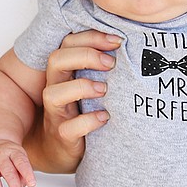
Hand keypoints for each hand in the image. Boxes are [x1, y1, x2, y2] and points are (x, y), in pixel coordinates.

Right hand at [27, 29, 119, 172]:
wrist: (61, 150)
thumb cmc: (81, 111)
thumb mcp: (89, 85)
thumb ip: (101, 66)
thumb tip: (133, 44)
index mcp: (63, 72)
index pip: (68, 43)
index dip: (91, 37)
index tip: (117, 40)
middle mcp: (56, 89)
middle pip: (56, 60)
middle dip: (85, 56)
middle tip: (111, 63)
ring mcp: (56, 114)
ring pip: (54, 93)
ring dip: (82, 86)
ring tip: (104, 89)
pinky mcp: (63, 137)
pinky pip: (69, 128)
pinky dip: (88, 121)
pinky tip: (105, 117)